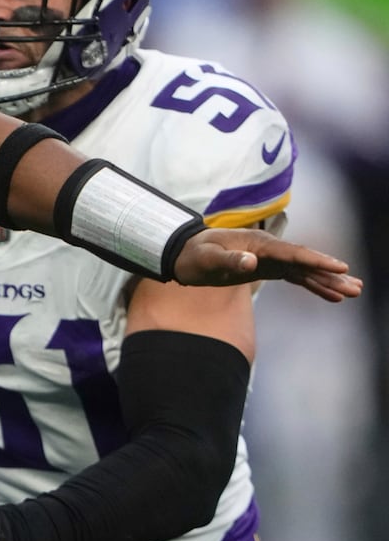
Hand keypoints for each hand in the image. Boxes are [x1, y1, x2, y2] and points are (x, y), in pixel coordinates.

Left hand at [173, 227, 361, 302]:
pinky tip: (330, 296)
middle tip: (357, 287)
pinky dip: (312, 286)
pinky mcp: (266, 269)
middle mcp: (268, 250)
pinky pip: (294, 278)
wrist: (182, 254)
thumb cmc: (192, 256)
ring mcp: (269, 259)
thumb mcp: (206, 260)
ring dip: (327, 282)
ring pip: (304, 271)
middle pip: (304, 262)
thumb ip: (228, 260)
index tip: (340, 268)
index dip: (316, 261)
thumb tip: (252, 262)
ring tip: (353, 293)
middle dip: (330, 274)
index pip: (292, 253)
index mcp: (258, 243)